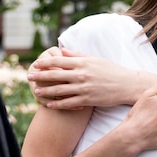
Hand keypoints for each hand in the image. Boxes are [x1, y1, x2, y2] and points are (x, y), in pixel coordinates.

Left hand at [28, 48, 156, 107]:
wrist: (127, 85)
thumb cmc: (112, 70)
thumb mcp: (96, 59)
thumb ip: (78, 55)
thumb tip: (62, 51)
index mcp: (83, 63)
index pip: (59, 61)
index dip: (45, 62)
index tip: (36, 64)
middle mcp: (82, 74)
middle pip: (55, 75)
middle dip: (40, 76)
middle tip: (29, 76)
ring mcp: (84, 88)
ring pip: (59, 90)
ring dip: (45, 91)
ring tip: (36, 91)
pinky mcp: (87, 100)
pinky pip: (68, 103)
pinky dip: (57, 104)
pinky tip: (49, 104)